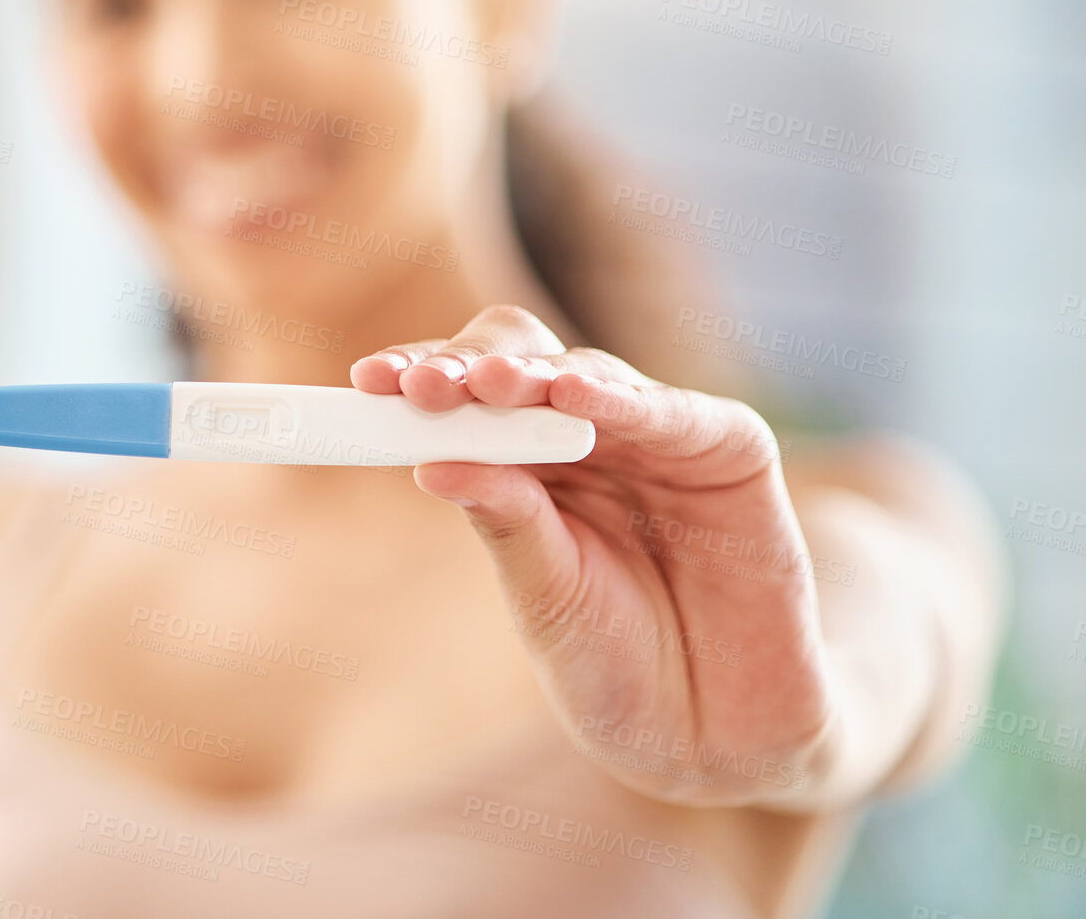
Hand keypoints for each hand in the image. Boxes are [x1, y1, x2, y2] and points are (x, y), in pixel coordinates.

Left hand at [351, 305, 838, 804]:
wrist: (713, 734)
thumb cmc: (614, 664)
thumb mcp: (545, 600)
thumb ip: (505, 526)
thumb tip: (429, 464)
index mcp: (523, 466)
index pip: (464, 399)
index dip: (420, 379)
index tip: (368, 383)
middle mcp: (585, 436)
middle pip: (520, 364)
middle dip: (469, 366)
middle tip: (425, 384)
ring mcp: (655, 435)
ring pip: (587, 375)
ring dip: (534, 378)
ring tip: (488, 385)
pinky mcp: (729, 447)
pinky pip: (673, 413)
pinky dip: (623, 401)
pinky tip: (576, 396)